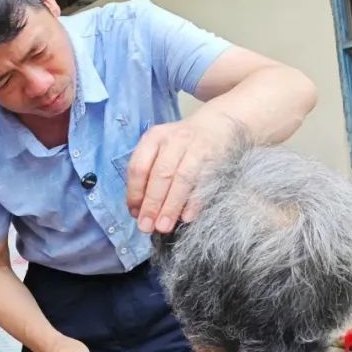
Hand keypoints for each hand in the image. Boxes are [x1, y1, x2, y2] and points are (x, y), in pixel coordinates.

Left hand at [126, 118, 224, 234]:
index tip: (135, 213)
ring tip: (164, 226)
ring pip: (181, 179)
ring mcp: (196, 148)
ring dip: (171, 206)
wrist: (217, 125)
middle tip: (146, 226)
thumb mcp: (160, 149)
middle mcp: (174, 141)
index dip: (134, 192)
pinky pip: (203, 183)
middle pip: (160, 175)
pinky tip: (186, 217)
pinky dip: (194, 202)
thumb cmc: (182, 144)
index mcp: (154, 138)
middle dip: (152, 203)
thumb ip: (149, 174)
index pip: (139, 167)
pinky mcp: (215, 158)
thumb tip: (139, 210)